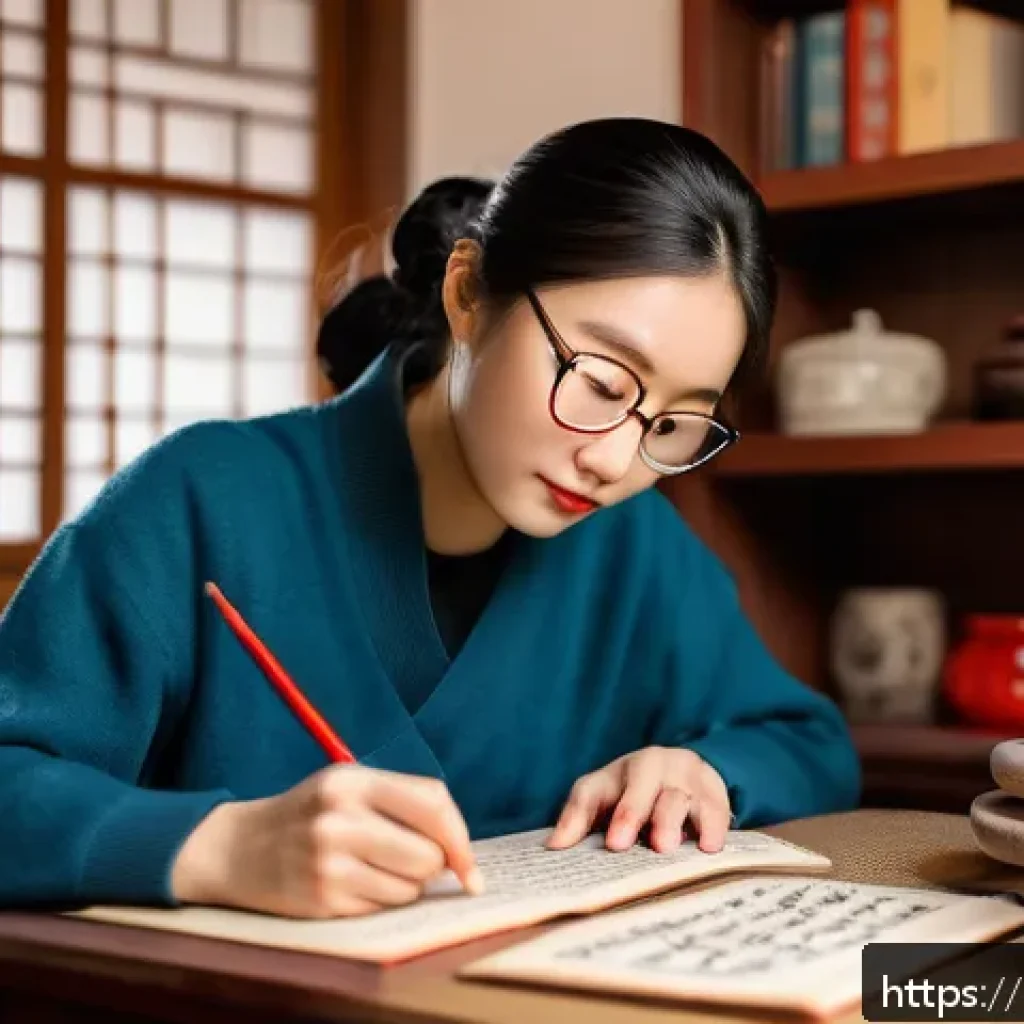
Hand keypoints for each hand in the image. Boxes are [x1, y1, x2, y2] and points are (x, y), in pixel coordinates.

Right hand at [171, 766, 483, 918]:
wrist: (239, 848)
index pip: (432, 804)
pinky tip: (350, 885)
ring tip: (370, 868)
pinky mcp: (321, 898)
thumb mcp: (349, 787)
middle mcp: (340, 817)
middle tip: (406, 860)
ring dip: (403, 885)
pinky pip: (382, 908)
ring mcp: (328, 860)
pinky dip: (378, 901)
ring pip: (410, 887)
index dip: (461, 838)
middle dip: (429, 865)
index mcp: (353, 780)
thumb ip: (405, 802)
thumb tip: (460, 851)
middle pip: (428, 854)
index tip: (471, 867)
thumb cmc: (311, 814)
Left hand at [546, 746, 730, 854]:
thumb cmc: (631, 790)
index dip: (595, 816)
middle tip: (631, 844)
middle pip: (642, 785)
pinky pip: (716, 807)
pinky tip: (711, 848)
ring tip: (670, 849)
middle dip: (636, 812)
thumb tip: (553, 848)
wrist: (681, 772)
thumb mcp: (601, 795)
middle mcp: (652, 765)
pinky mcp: (714, 790)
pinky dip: (714, 827)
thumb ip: (578, 818)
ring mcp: (685, 775)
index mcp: (617, 770)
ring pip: (679, 795)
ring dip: (673, 820)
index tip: (611, 845)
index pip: (599, 790)